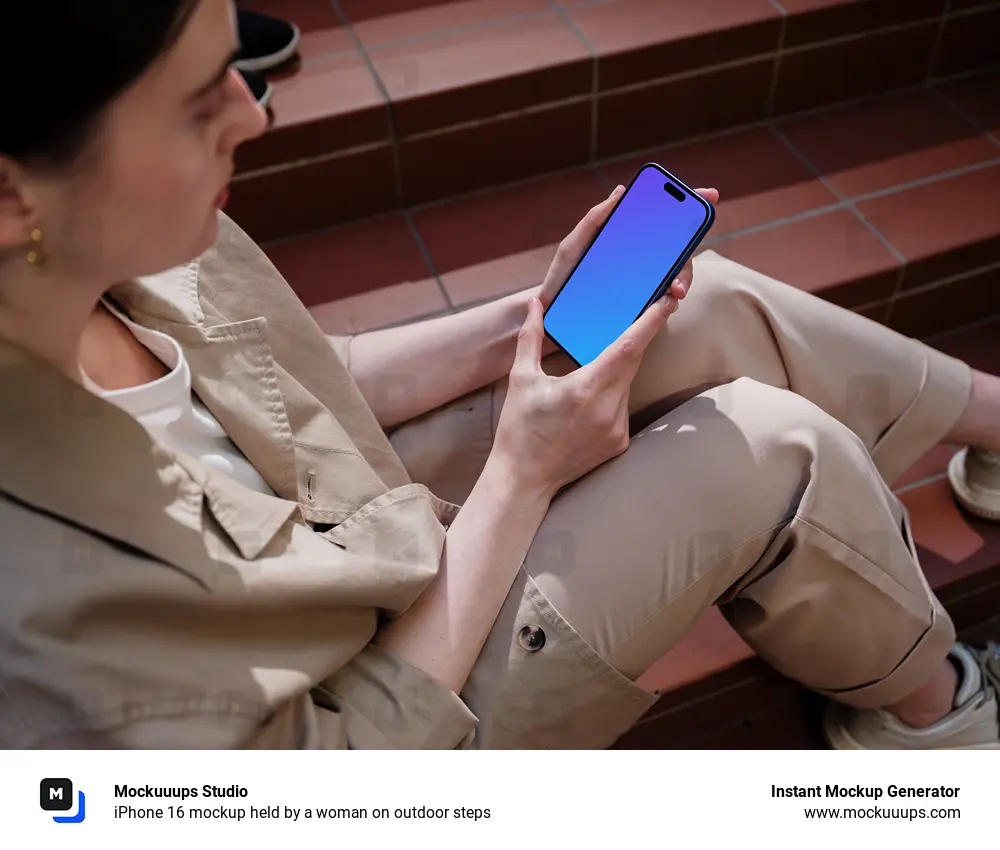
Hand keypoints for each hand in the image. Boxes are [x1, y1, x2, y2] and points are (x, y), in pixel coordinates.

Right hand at [489, 293, 670, 500]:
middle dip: (636, 339)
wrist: (524, 478)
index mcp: (585, 388)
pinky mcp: (620, 443)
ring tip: (590, 374)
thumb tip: (536, 304)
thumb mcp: (521, 379)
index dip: (650, 322)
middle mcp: (608, 409)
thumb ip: (530, 338)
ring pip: (627, 385)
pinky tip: (587, 405)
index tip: (666, 302)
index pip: (628, 347)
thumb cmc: (520, 429)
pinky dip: (611, 397)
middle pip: (633, 362)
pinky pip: (623, 408)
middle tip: (641, 315)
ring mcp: (617, 429)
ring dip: (617, 372)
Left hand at [538, 185, 719, 310]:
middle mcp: (641, 264)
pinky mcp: (637, 310)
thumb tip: (621, 191)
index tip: (710, 195)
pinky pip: (659, 305)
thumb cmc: (562, 277)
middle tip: (687, 257)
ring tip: (676, 290)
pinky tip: (667, 304)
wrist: (550, 315)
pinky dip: (667, 303)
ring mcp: (642, 287)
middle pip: (677, 254)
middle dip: (688, 256)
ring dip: (682, 281)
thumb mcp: (574, 246)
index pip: (664, 225)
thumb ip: (595, 220)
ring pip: (674, 280)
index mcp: (630, 243)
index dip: (690, 208)